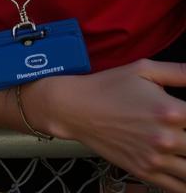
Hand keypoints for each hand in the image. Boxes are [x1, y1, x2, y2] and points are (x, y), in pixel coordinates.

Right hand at [28, 59, 185, 189]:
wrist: (75, 108)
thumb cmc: (108, 86)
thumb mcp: (142, 70)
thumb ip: (178, 72)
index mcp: (170, 111)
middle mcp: (166, 138)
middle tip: (183, 132)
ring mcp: (156, 159)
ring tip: (184, 149)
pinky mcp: (146, 172)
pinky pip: (179, 188)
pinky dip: (185, 182)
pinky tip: (182, 168)